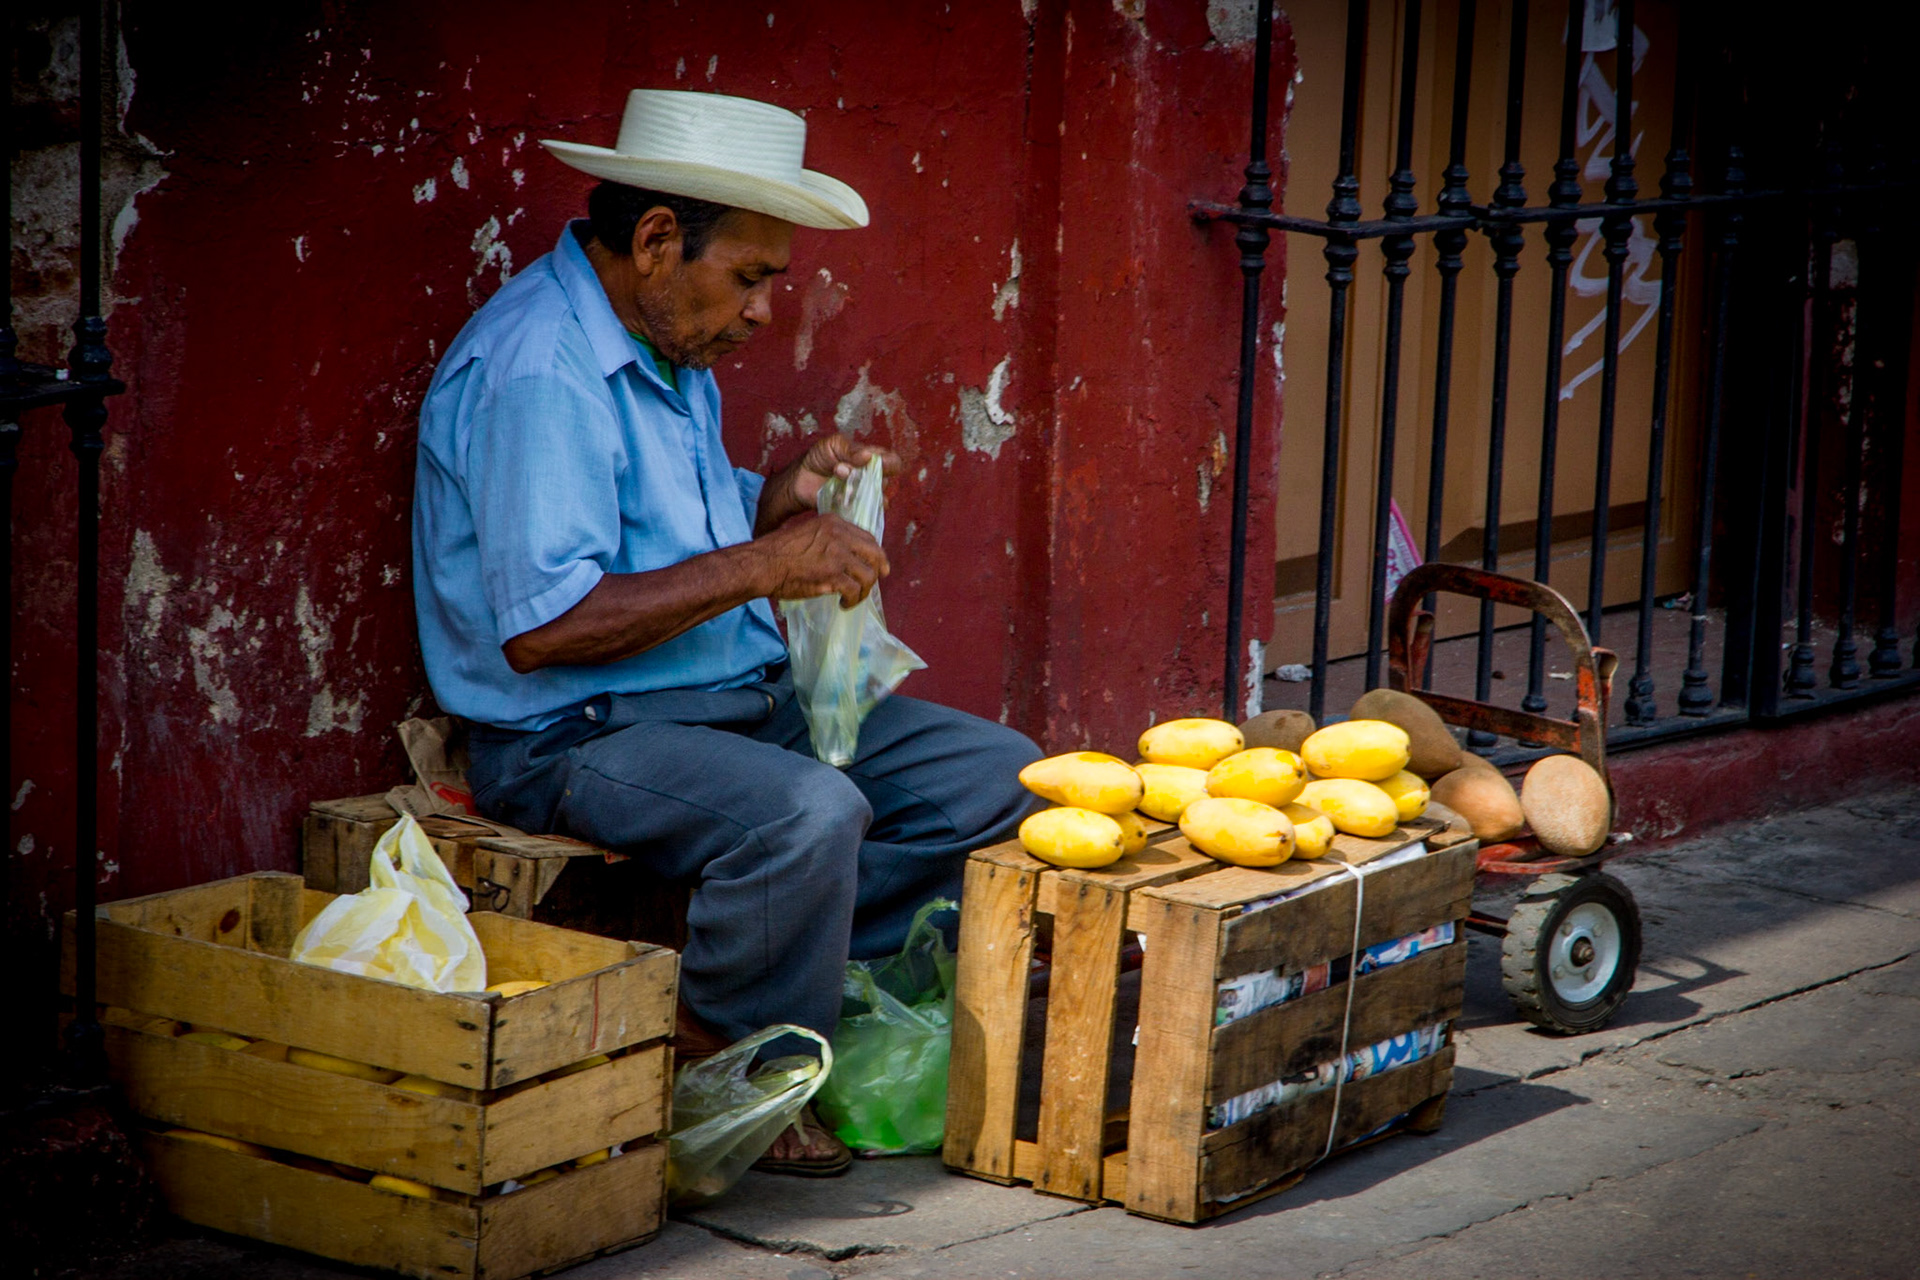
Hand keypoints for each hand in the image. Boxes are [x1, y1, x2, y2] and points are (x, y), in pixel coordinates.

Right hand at [752, 512, 889, 606]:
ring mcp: (837, 555)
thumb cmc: (778, 552)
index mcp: (833, 523)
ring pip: (868, 575)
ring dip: (863, 591)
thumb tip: (847, 556)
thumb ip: (828, 540)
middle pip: (874, 553)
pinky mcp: (833, 574)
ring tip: (851, 599)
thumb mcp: (808, 533)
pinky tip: (843, 604)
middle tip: (872, 584)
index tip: (877, 566)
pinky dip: (852, 601)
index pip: (867, 537)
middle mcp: (839, 535)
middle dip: (878, 570)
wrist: (762, 564)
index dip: (875, 554)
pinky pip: (855, 590)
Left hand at [756, 432, 902, 533]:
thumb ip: (851, 450)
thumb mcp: (833, 445)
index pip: (893, 462)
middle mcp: (871, 477)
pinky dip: (849, 502)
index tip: (878, 463)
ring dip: (856, 489)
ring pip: (875, 498)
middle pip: (885, 481)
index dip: (890, 463)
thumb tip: (868, 456)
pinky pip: (861, 511)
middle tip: (842, 470)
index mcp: (871, 458)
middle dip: (865, 476)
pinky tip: (836, 494)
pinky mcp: (853, 508)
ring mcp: (863, 494)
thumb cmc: (819, 457)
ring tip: (837, 480)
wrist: (800, 479)